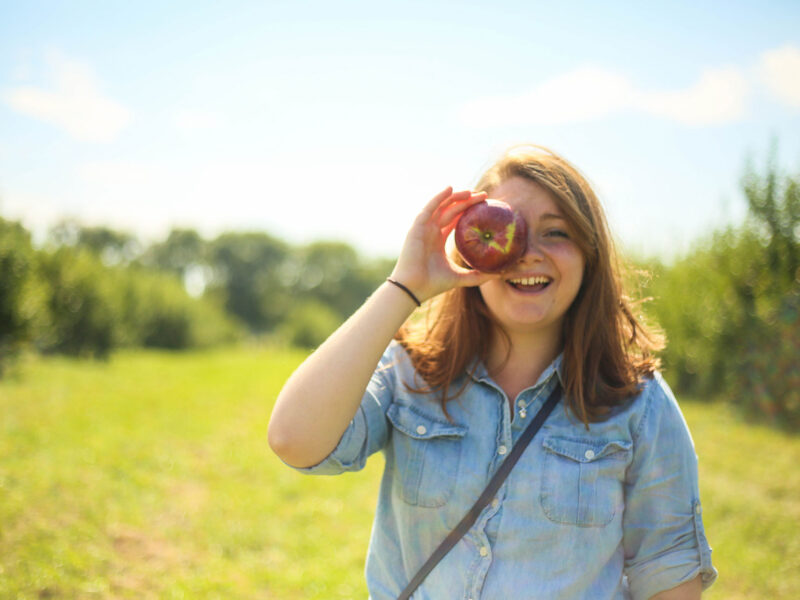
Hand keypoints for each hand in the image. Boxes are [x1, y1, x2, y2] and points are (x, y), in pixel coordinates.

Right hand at [390, 186, 501, 302]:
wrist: (413, 289)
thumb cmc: (433, 284)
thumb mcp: (460, 277)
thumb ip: (478, 275)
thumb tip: (499, 275)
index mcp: (439, 240)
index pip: (455, 220)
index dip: (469, 211)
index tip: (485, 206)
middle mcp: (431, 231)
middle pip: (451, 210)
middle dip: (467, 201)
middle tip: (484, 196)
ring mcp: (424, 228)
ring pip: (441, 206)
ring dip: (456, 197)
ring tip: (472, 191)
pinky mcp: (417, 227)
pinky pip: (430, 208)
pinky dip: (439, 197)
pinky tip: (450, 188)